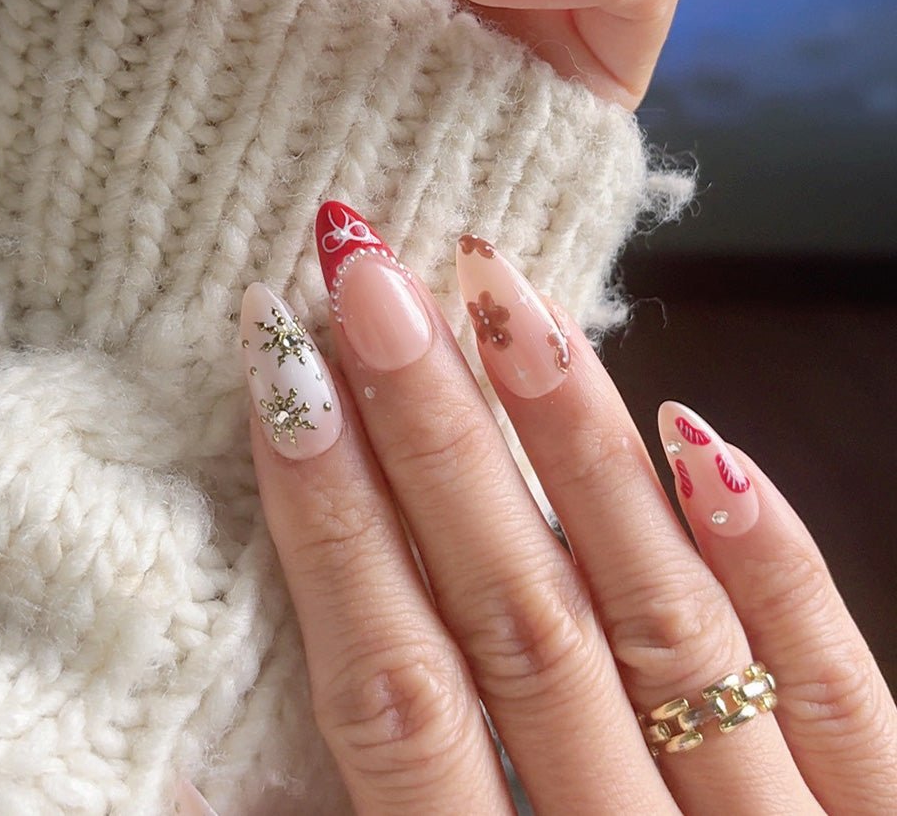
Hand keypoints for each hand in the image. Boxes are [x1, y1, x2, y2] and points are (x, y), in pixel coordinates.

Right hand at [236, 202, 895, 814]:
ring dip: (575, 446)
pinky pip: (837, 687)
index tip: (282, 371)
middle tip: (372, 276)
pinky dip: (770, 558)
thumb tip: (209, 773)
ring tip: (502, 297)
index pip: (392, 693)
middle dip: (430, 436)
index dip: (328, 522)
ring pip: (661, 616)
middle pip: (517, 620)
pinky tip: (702, 433)